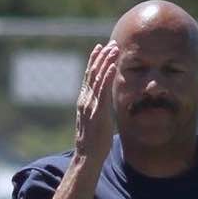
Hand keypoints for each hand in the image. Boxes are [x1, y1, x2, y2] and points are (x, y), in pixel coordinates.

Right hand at [74, 42, 116, 159]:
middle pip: (92, 73)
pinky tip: (112, 66)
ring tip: (113, 49)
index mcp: (84, 101)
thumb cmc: (93, 142)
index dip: (94, 61)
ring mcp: (90, 104)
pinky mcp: (97, 111)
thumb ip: (98, 109)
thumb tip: (105, 104)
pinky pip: (102, 90)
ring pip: (97, 78)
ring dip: (105, 61)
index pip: (88, 76)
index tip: (100, 48)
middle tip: (110, 43)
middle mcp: (85, 99)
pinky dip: (107, 76)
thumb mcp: (95, 121)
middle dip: (101, 56)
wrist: (87, 156)